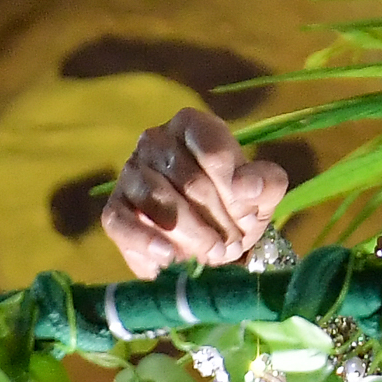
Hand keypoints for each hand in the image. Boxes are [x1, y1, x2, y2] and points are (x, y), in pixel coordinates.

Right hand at [99, 108, 287, 276]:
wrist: (208, 238)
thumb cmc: (238, 205)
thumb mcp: (264, 192)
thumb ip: (266, 182)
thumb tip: (247, 186)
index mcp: (193, 125)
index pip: (214, 152)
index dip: (234, 189)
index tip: (249, 216)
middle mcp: (155, 140)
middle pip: (190, 181)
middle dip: (217, 217)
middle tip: (233, 243)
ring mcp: (131, 173)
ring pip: (159, 201)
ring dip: (192, 233)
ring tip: (214, 253)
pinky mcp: (115, 208)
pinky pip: (122, 222)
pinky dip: (146, 240)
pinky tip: (169, 256)